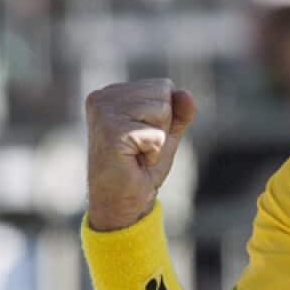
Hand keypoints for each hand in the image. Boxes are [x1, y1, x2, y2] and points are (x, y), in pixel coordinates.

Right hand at [85, 78, 196, 230]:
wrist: (123, 202)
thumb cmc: (142, 167)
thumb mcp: (167, 133)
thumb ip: (179, 111)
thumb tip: (186, 94)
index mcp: (113, 93)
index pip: (163, 86)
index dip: (165, 117)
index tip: (144, 137)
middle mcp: (103, 97)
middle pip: (163, 94)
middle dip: (162, 126)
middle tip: (141, 147)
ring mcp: (104, 113)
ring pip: (161, 110)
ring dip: (158, 139)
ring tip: (137, 153)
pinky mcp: (110, 132)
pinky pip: (156, 134)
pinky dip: (154, 152)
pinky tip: (133, 161)